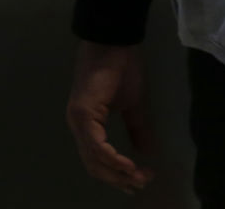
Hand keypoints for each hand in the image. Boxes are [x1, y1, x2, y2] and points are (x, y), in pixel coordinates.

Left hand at [66, 42, 155, 193]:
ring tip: (139, 177)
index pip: (98, 159)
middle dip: (119, 179)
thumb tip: (146, 152)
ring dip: (117, 172)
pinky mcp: (83, 114)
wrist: (114, 40)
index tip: (140, 180)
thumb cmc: (122, 67)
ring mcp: (78, 120)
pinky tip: (128, 165)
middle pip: (94, 165)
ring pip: (94, 159)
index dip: (117, 174)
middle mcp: (78, 126)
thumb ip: (137, 128)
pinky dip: (112, 159)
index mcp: (87, 124)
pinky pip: (96, 146)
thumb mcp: (133, 103)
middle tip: (141, 184)